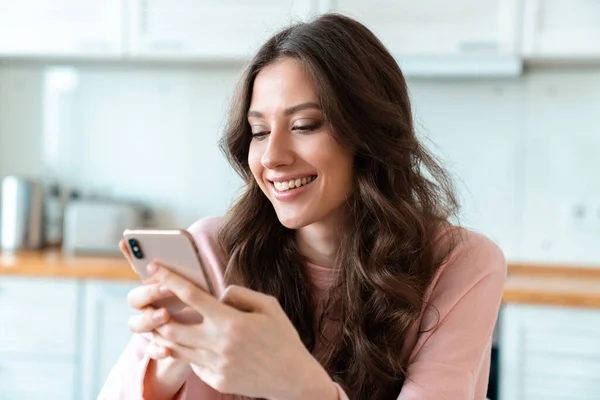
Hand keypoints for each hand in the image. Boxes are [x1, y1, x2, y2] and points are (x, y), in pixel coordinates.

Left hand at [148, 262, 337, 399]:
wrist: (293, 378)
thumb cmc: (282, 337)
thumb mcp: (268, 305)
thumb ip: (238, 294)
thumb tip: (216, 295)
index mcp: (232, 322)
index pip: (191, 296)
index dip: (169, 278)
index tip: (154, 267)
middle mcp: (219, 345)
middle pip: (171, 326)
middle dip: (155, 312)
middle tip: (148, 301)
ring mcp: (216, 366)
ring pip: (175, 348)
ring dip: (163, 333)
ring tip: (159, 321)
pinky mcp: (216, 380)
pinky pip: (192, 363)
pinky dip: (186, 351)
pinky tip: (188, 343)